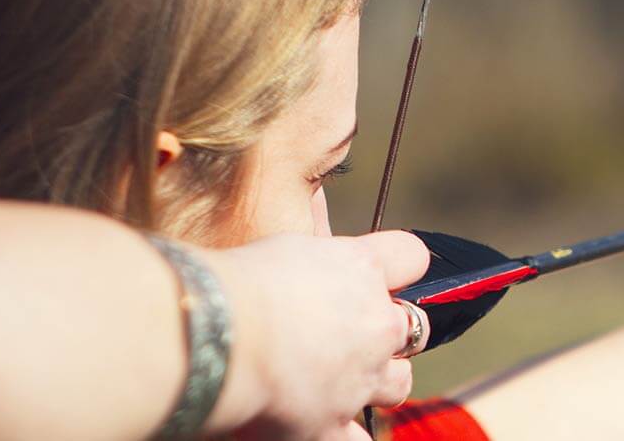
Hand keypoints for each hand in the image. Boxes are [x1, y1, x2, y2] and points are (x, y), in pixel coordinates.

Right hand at [208, 230, 428, 439]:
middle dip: (389, 330)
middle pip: (413, 326)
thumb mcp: (278, 244)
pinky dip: (346, 434)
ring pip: (399, 382)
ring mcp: (359, 378)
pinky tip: (331, 428)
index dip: (399, 265)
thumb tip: (318, 207)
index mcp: (360, 268)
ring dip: (379, 380)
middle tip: (351, 333)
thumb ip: (311, 242)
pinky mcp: (332, 424)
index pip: (411, 256)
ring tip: (344, 380)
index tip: (386, 271)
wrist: (210, 335)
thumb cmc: (231, 281)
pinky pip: (359, 440)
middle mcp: (374, 323)